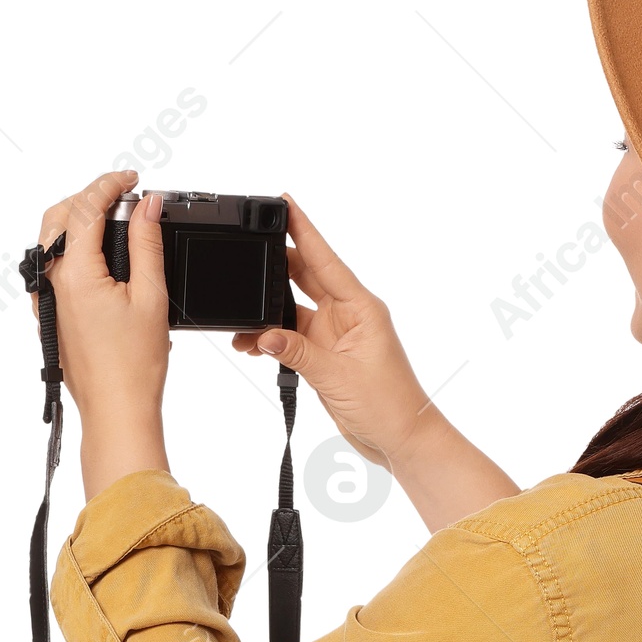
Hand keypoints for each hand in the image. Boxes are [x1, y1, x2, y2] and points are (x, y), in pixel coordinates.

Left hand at [37, 170, 169, 496]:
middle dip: (90, 196)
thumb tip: (147, 205)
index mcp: (76, 273)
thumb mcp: (151, 296)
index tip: (133, 179)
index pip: (87, 208)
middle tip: (124, 196)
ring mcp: (47, 297)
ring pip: (52, 238)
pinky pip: (53, 264)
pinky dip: (72, 246)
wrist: (115, 409)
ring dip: (79, 219)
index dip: (110, 185)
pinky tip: (99, 255)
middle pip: (61, 215)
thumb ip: (146, 244)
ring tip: (113, 219)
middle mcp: (53, 280)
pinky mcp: (50, 312)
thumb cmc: (135, 366)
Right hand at [234, 196, 519, 531]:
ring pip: (293, 310)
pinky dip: (273, 340)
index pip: (325, 259)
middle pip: (304, 278)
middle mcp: (348, 315)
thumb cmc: (389, 405)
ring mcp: (336, 335)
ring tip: (239, 322)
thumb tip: (263, 335)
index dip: (304, 229)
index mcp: (361, 307)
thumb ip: (297, 353)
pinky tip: (252, 344)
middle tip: (243, 254)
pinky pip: (292, 338)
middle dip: (274, 267)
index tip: (284, 200)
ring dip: (267, 314)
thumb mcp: (337, 377)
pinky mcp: (326, 357)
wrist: (402, 440)